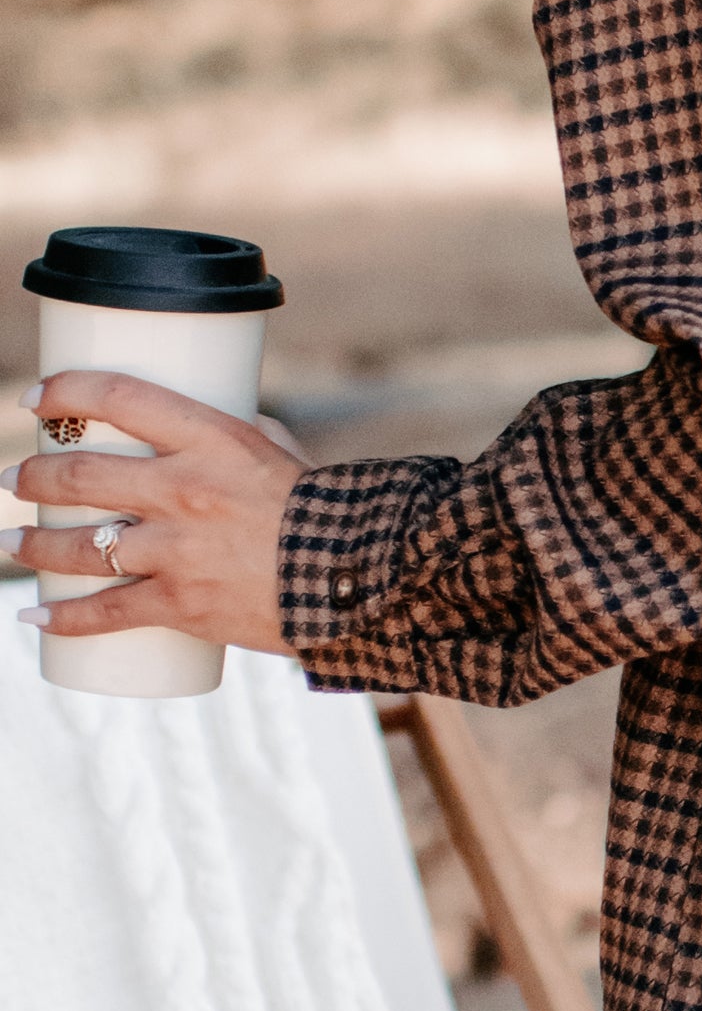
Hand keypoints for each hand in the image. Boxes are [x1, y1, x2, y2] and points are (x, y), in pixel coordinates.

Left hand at [3, 371, 306, 655]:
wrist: (357, 578)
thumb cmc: (323, 506)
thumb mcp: (279, 450)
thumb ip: (236, 435)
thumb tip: (199, 430)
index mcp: (210, 438)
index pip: (118, 397)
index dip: (66, 391)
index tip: (37, 399)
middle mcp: (184, 489)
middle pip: (79, 476)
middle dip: (32, 476)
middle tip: (14, 479)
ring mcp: (177, 550)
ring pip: (78, 548)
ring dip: (31, 547)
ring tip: (10, 544)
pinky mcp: (181, 603)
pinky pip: (105, 613)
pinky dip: (62, 619)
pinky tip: (34, 620)